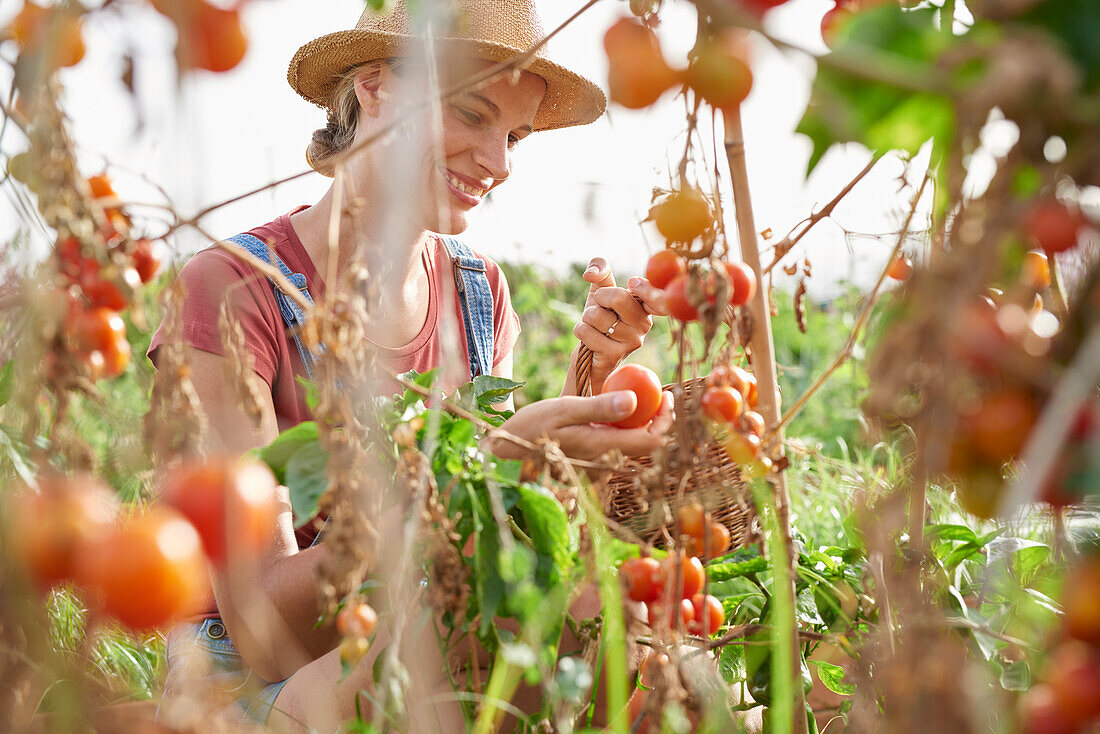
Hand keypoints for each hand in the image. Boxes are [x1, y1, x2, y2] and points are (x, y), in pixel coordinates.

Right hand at [484, 389, 674, 461]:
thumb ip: (599, 407)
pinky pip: (618, 442)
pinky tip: (617, 406)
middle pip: (647, 444)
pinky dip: (624, 425)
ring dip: (641, 421)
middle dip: (657, 418)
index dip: (665, 420)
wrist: (507, 448)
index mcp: (602, 447)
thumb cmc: (532, 426)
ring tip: (640, 394)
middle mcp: (605, 460)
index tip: (666, 395)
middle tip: (658, 391)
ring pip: (633, 443)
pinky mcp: (592, 458)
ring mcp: (600, 462)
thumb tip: (635, 400)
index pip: (652, 442)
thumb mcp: (564, 409)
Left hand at [568, 258, 669, 394]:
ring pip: (597, 316)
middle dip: (599, 299)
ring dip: (587, 318)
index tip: (632, 282)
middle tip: (600, 308)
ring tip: (595, 326)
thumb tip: (591, 273)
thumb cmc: (599, 318)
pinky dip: (580, 330)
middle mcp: (644, 323)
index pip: (655, 296)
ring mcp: (632, 341)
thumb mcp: (601, 290)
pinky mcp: (615, 354)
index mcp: (645, 306)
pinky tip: (588, 338)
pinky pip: (587, 332)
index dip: (646, 288)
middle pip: (618, 298)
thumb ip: (601, 270)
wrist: (590, 354)